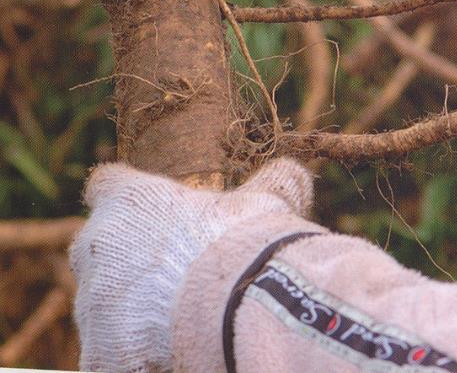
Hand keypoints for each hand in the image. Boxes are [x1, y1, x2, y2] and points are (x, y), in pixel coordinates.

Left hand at [69, 159, 312, 372]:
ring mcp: (93, 301)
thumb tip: (295, 171)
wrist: (242, 306)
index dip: (124, 198)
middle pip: (97, 247)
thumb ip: (272, 181)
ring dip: (126, 310)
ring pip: (98, 303)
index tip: (148, 215)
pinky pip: (105, 354)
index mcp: (129, 197)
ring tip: (175, 319)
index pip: (105, 184)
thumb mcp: (266, 200)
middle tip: (168, 276)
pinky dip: (129, 355)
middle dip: (124, 260)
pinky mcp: (99, 352)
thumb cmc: (250, 242)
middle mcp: (99, 243)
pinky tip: (167, 350)